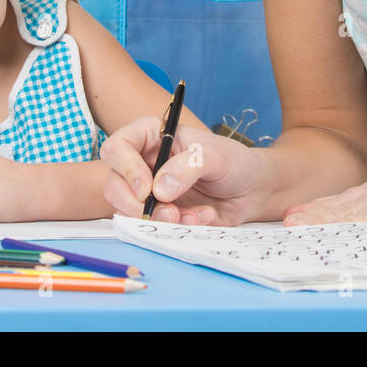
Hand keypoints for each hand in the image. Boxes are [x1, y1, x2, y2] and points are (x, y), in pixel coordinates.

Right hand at [100, 118, 265, 225]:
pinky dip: (176, 228)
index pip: (117, 147)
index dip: (125, 168)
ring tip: (190, 216)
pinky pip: (153, 228)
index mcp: (151, 137)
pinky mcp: (159, 215)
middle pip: (114, 185)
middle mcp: (143, 164)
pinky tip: (201, 218)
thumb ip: (188, 166)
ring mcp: (149, 193)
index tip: (146, 189)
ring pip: (129, 212)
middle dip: (137, 205)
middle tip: (168, 213)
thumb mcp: (215, 155)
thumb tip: (160, 189)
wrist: (252, 190)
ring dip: (158, 220)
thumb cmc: (232, 162)